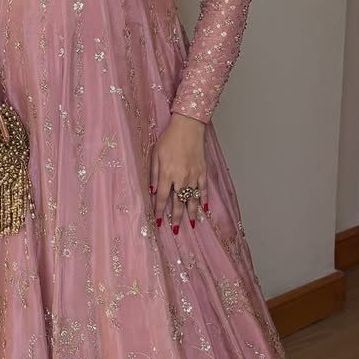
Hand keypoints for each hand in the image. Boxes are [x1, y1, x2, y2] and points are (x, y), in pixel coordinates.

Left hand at [150, 113, 207, 231]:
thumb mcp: (155, 154)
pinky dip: (204, 199)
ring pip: (192, 199)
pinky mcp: (203, 171)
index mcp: (167, 174)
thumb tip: (153, 191)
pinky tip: (204, 208)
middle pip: (178, 202)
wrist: (188, 127)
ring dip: (191, 213)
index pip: (163, 197)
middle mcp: (181, 178)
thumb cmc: (169, 139)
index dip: (161, 210)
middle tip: (175, 231)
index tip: (159, 221)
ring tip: (191, 224)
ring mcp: (194, 175)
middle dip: (176, 218)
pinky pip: (204, 189)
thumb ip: (154, 174)